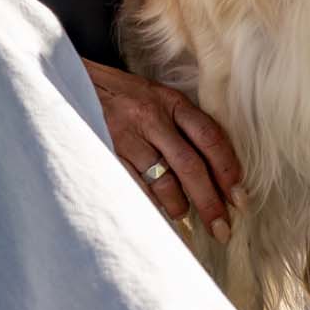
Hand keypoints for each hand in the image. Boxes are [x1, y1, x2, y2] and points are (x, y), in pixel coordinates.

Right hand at [84, 61, 243, 238]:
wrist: (71, 80)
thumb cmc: (121, 95)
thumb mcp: (156, 97)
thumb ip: (182, 124)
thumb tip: (214, 171)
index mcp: (171, 101)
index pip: (210, 138)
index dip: (228, 171)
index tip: (239, 198)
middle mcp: (151, 117)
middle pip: (191, 166)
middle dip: (210, 202)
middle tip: (222, 228)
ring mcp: (126, 136)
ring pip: (163, 183)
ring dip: (179, 207)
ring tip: (183, 215)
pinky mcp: (105, 152)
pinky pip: (134, 188)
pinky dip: (150, 205)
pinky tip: (158, 213)